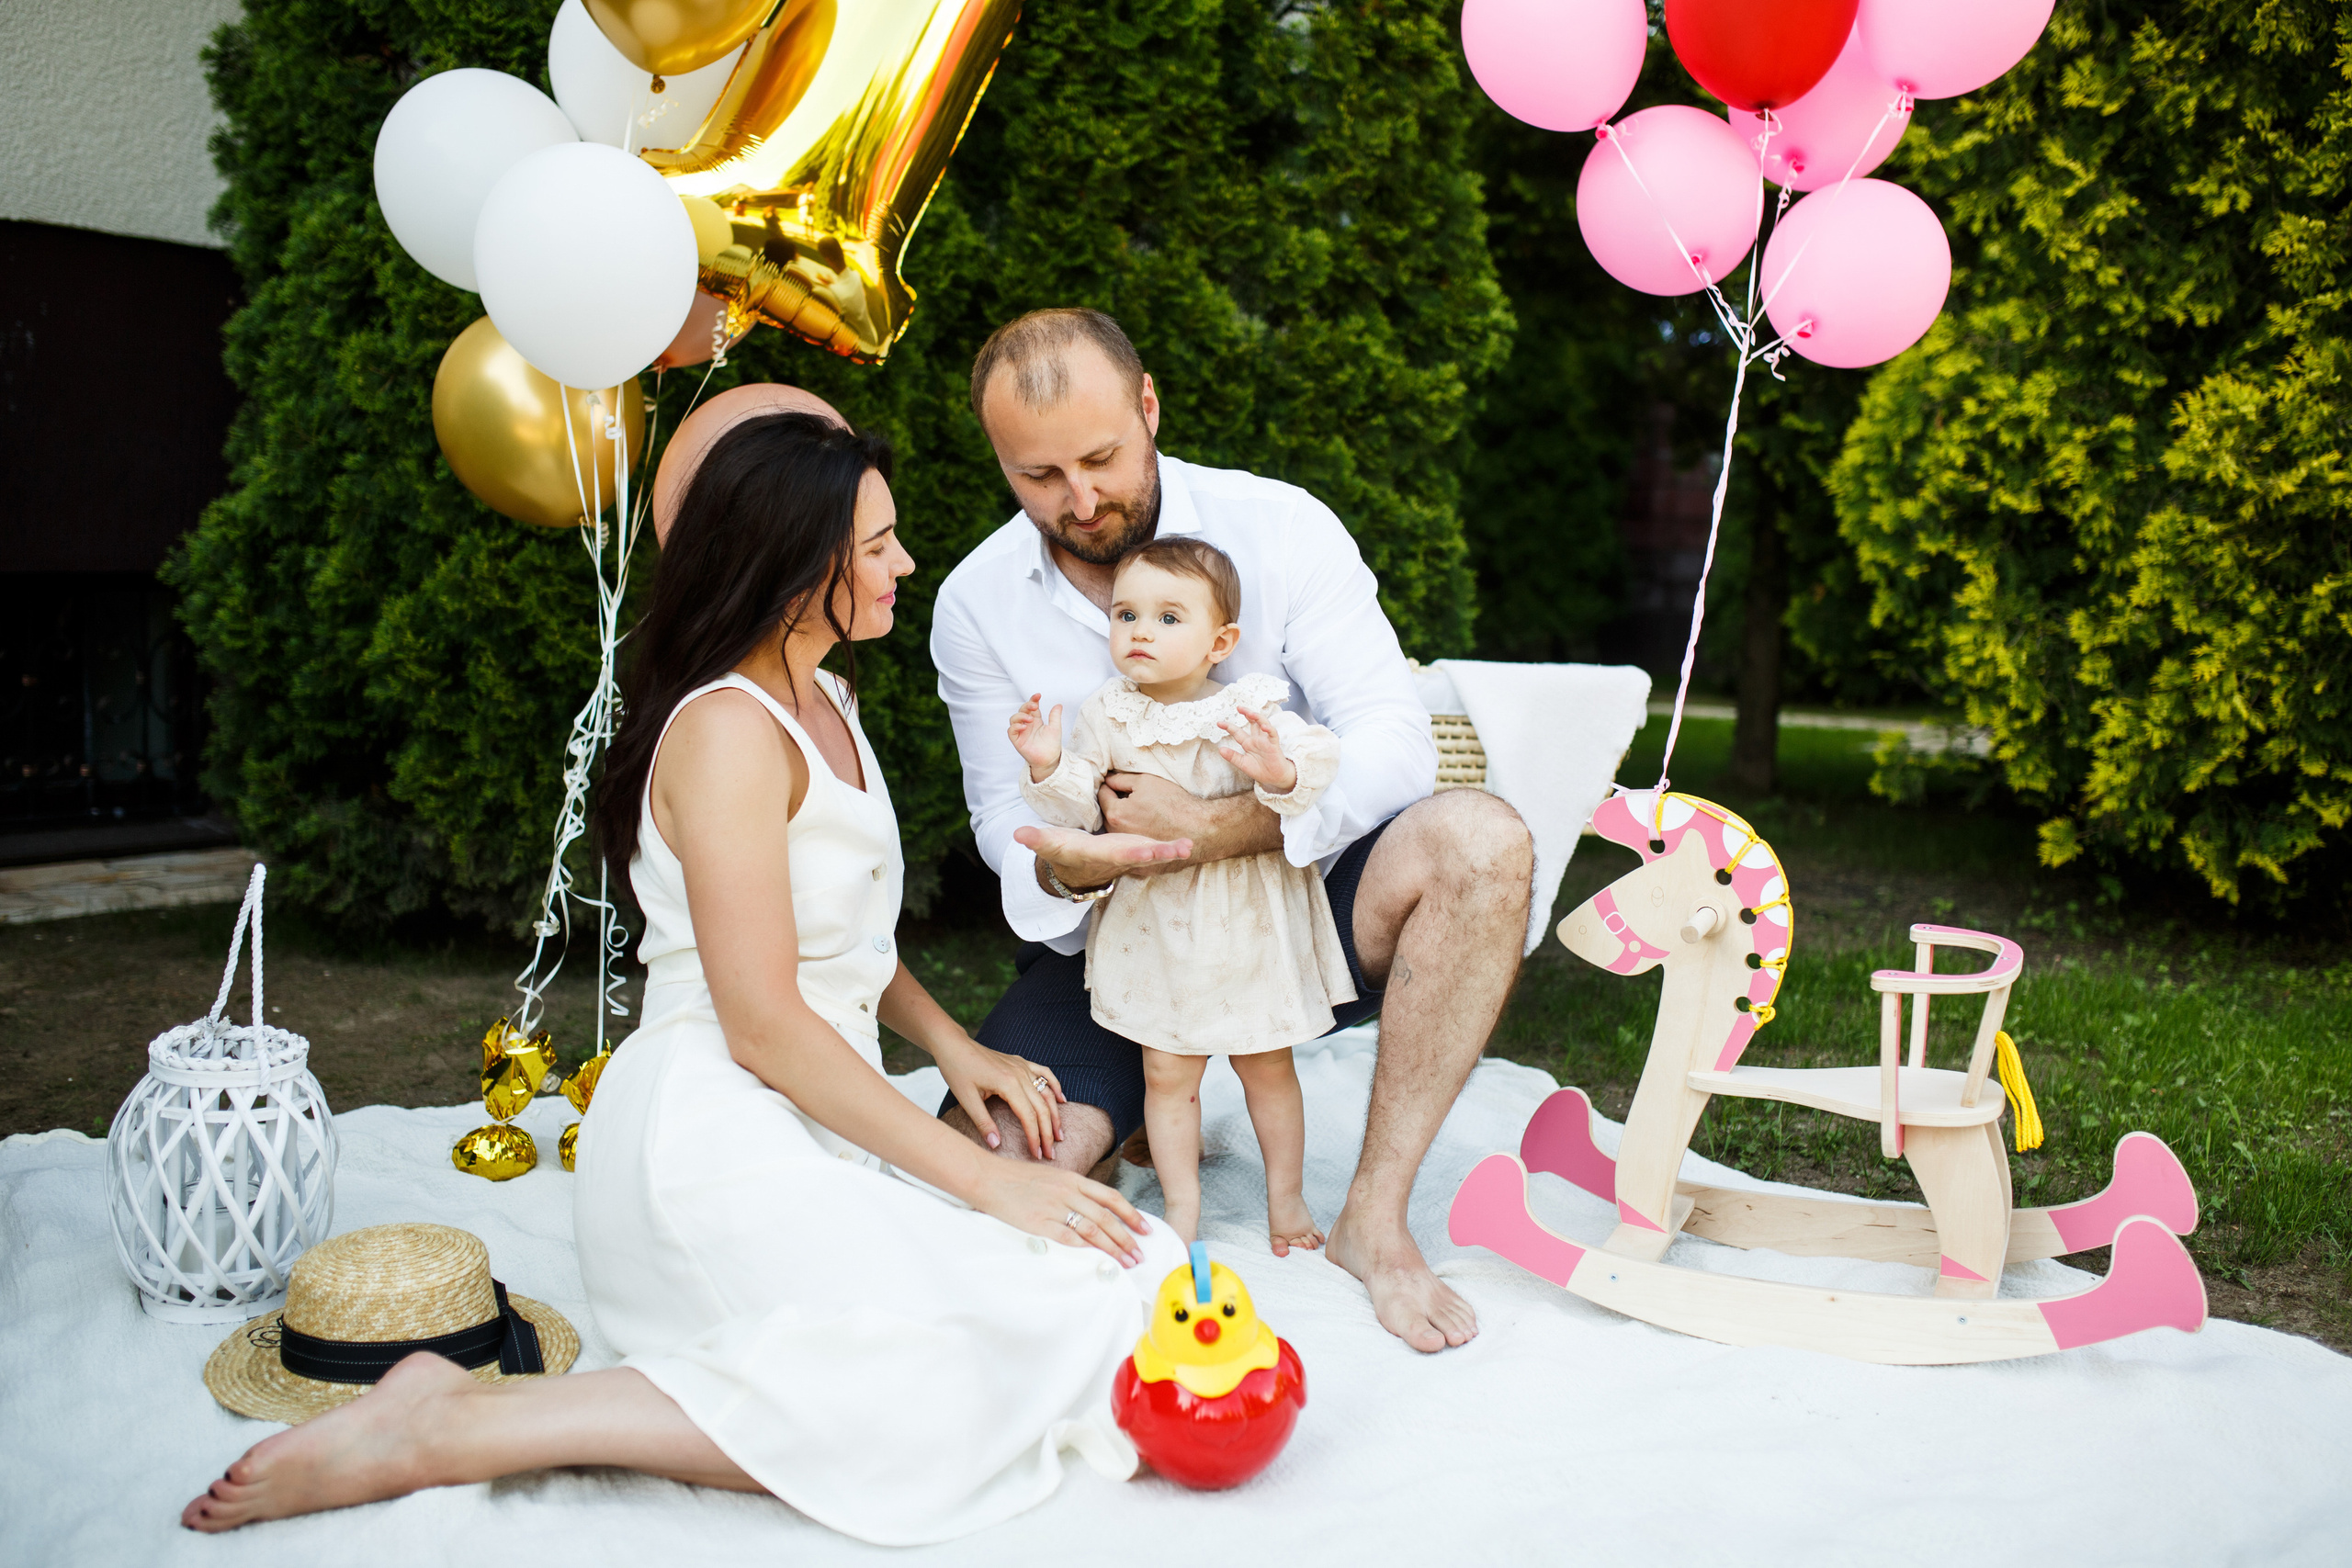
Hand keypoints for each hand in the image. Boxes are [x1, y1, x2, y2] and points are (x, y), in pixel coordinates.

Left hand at [934, 1038, 1064, 1159]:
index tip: (1037, 1155)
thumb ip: (983, 1123)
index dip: (1035, 1137)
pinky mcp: (1020, 1063)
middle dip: (1048, 1132)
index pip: (1029, 1116)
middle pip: (1042, 1108)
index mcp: (1008, 1084)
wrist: (954, 1046)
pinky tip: (1061, 1100)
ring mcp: (1022, 1067)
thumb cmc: (958, 1071)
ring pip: (1047, 1093)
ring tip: (1059, 1134)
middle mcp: (1020, 1074)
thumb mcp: (967, 1100)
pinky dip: (1055, 1087)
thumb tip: (996, 1145)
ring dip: (1055, 1115)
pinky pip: (1045, 1074)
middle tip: (1051, 1153)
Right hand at [970, 1160, 1150, 1267]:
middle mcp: (1068, 1192)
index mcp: (1073, 1179)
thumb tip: (1091, 1208)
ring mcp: (1054, 1207)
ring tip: (1126, 1262)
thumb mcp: (1051, 1177)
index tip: (1145, 1229)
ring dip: (1113, 1248)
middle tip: (1140, 1254)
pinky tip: (1098, 1260)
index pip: (1111, 1197)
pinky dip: (1087, 1249)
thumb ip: (1071, 1190)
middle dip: (1127, 1238)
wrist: (987, 1178)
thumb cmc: (1017, 1179)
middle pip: (1106, 1217)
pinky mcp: (1039, 1222)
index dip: (1131, 1214)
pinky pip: (1069, 1238)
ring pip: (1093, 1229)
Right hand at [1007, 693, 1062, 781]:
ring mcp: (1021, 732)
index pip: (1031, 707)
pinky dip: (1015, 726)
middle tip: (1034, 706)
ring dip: (1020, 716)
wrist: (1050, 759)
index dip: (1033, 700)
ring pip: (1014, 719)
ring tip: (1030, 719)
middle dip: (1026, 706)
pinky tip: (1024, 727)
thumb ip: (1055, 716)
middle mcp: (1027, 725)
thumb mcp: (1055, 728)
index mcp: (1036, 720)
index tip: (1038, 696)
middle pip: (1022, 710)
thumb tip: (1058, 705)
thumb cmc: (1052, 744)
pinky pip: (1011, 731)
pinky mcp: (1017, 740)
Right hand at [1016, 824, 1192, 891]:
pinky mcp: (1138, 849)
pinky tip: (1188, 842)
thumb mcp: (1050, 845)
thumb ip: (1037, 839)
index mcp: (1100, 853)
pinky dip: (1172, 847)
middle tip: (1179, 848)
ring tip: (1188, 845)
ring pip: (1153, 854)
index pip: (1116, 853)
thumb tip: (1018, 833)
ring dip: (1171, 851)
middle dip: (1159, 854)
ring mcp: (1131, 854)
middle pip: (1141, 855)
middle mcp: (1119, 857)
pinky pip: (1157, 849)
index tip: (1146, 851)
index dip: (1130, 852)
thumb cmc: (1064, 853)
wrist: (1078, 870)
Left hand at [1099, 771, 1216, 841]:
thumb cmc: (1173, 802)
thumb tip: (1108, 780)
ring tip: (1146, 815)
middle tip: (1137, 799)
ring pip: (1120, 832)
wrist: (1200, 828)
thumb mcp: (1145, 781)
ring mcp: (1129, 852)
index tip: (1121, 784)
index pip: (1103, 794)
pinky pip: (1134, 848)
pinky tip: (1152, 831)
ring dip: (1127, 823)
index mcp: (1115, 814)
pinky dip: (1138, 841)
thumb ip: (1120, 779)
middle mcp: (1117, 836)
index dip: (1111, 785)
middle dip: (1118, 805)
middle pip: (1110, 814)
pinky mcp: (1142, 864)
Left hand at [1217, 704, 1296, 792]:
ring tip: (1250, 713)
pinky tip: (1264, 727)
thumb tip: (1220, 749)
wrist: (1274, 778)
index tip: (1219, 723)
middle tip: (1239, 708)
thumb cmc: (1260, 770)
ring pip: (1263, 724)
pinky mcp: (1274, 745)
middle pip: (1252, 722)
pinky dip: (1269, 729)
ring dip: (1257, 717)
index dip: (1229, 727)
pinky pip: (1272, 734)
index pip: (1237, 732)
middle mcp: (1257, 739)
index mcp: (1248, 743)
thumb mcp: (1243, 764)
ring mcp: (1266, 741)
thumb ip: (1233, 757)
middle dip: (1246, 714)